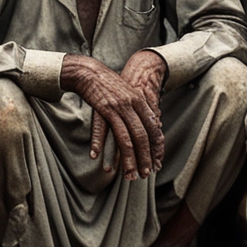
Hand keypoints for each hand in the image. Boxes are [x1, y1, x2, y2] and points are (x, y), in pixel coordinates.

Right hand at [64, 55, 163, 179]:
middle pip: (142, 137)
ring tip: (129, 175)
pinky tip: (97, 157)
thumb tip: (155, 121)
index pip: (152, 129)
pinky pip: (103, 131)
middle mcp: (131, 105)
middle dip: (145, 158)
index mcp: (140, 101)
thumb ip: (142, 107)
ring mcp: (117, 107)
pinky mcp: (102, 108)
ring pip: (125, 139)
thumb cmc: (109, 83)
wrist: (90, 71)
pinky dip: (100, 145)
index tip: (157, 162)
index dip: (155, 148)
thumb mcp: (130, 93)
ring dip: (128, 160)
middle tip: (146, 174)